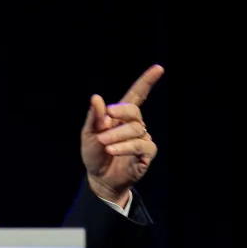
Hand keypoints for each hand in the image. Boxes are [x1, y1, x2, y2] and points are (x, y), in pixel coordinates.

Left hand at [81, 64, 162, 206]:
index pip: (136, 95)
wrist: (99, 179)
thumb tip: (97, 97)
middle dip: (119, 115)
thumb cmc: (94, 155)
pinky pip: (142, 145)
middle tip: (102, 127)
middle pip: (134, 111)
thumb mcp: (88, 135)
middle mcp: (134, 125)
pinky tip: (113, 150)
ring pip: (136, 129)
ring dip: (117, 136)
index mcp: (120, 116)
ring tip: (104, 144)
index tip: (158, 68)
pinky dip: (126, 146)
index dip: (147, 82)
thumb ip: (94, 118)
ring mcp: (142, 139)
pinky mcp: (146, 154)